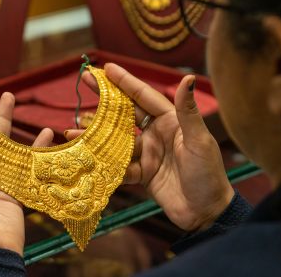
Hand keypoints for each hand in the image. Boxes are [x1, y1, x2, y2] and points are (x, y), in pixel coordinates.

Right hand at [67, 63, 233, 231]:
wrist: (207, 213)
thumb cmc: (208, 173)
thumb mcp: (198, 141)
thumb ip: (188, 111)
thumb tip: (187, 78)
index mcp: (170, 121)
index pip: (143, 95)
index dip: (125, 81)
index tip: (106, 67)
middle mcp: (156, 133)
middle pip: (125, 112)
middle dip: (104, 98)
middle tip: (83, 81)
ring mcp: (147, 153)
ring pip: (116, 139)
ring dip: (95, 134)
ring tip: (71, 128)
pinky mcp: (142, 174)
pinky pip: (118, 165)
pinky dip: (101, 161)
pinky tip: (84, 157)